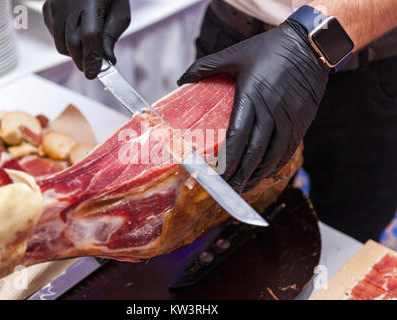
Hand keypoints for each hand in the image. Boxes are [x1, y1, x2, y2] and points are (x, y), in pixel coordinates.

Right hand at [43, 0, 130, 78]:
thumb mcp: (119, 13)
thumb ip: (111, 37)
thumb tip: (106, 61)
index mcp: (91, 1)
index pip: (89, 36)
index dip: (92, 58)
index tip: (94, 73)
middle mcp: (69, 2)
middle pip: (72, 43)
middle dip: (82, 61)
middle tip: (92, 69)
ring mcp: (56, 5)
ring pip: (60, 44)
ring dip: (74, 54)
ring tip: (86, 49)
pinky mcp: (48, 9)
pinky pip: (54, 36)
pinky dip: (65, 43)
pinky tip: (76, 36)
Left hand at [178, 20, 328, 191]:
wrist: (309, 45)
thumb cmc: (268, 49)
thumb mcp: (235, 54)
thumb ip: (206, 67)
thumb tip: (181, 79)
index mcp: (251, 97)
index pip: (237, 138)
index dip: (228, 161)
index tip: (217, 176)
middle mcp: (271, 112)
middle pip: (254, 153)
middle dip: (240, 176)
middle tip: (228, 190)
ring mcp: (289, 119)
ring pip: (273, 157)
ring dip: (258, 175)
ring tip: (244, 186)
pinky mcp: (302, 122)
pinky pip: (288, 151)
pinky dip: (275, 166)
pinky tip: (265, 173)